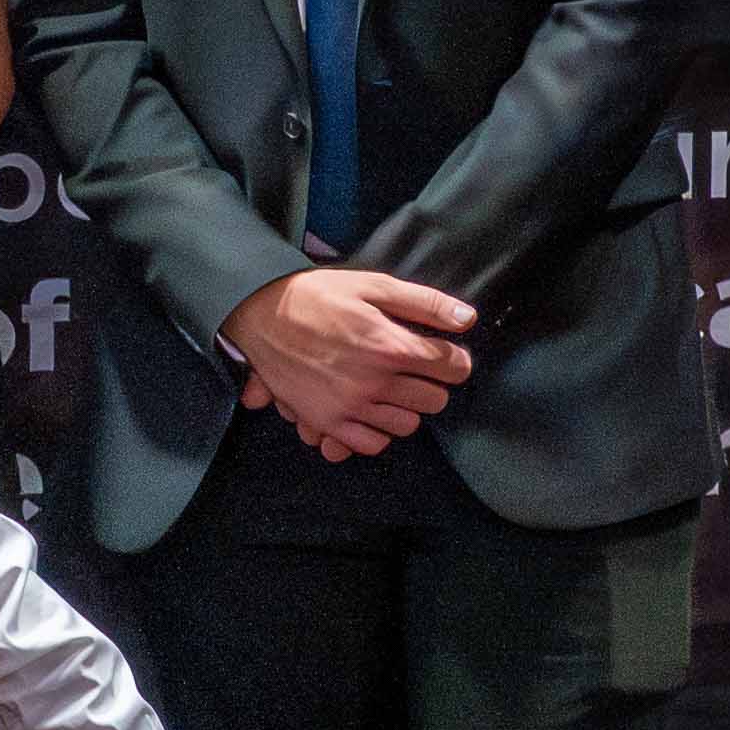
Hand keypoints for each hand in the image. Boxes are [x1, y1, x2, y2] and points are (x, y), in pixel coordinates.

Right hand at [217, 268, 477, 459]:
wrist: (262, 314)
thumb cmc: (319, 295)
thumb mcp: (373, 285)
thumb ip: (424, 303)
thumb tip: (468, 319)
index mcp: (390, 346)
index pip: (452, 367)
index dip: (455, 358)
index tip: (444, 353)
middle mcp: (374, 382)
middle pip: (435, 401)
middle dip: (432, 383)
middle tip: (415, 369)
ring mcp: (350, 406)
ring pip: (407, 425)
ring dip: (406, 407)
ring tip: (391, 388)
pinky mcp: (328, 421)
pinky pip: (371, 444)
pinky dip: (377, 430)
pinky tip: (371, 409)